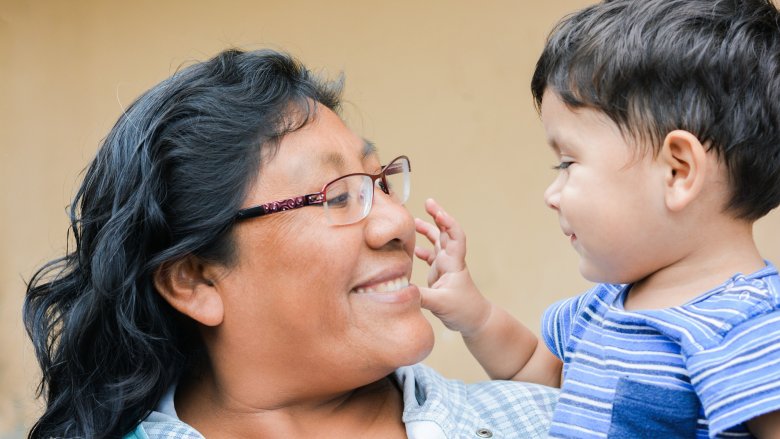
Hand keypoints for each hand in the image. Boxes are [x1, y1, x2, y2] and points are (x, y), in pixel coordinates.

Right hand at [415, 198, 490, 335]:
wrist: (475, 320)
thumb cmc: (464, 311)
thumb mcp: (440, 304)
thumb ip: (419, 296)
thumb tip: (399, 288)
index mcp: (453, 263)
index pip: (455, 236)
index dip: (448, 222)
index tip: (438, 212)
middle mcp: (449, 261)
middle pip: (445, 233)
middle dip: (437, 216)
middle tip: (428, 202)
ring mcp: (445, 267)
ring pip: (437, 243)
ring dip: (428, 231)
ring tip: (414, 221)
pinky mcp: (440, 276)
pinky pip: (430, 257)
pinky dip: (421, 251)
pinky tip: (411, 250)